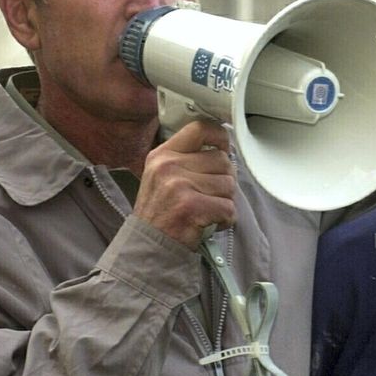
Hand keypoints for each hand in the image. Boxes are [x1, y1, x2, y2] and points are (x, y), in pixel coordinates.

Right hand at [134, 119, 236, 246]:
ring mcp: (179, 186)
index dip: (220, 137)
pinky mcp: (191, 207)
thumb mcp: (162, 176)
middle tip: (210, 196)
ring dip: (225, 202)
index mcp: (163, 155)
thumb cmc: (160, 213)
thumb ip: (187, 158)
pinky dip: (225, 219)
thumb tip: (223, 149)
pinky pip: (228, 207)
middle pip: (222, 160)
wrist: (147, 246)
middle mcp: (169, 166)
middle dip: (224, 180)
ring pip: (229, 185)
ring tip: (207, 211)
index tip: (224, 148)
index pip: (200, 129)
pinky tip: (210, 223)